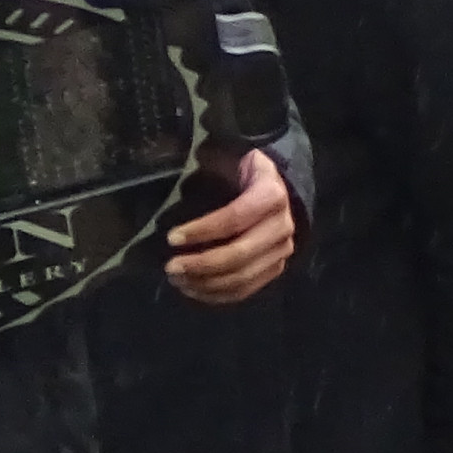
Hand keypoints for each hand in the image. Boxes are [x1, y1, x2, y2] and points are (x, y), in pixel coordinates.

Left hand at [165, 146, 294, 306]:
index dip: (203, 230)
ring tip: (176, 279)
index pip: (235, 217)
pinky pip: (247, 289)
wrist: (277, 186)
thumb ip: (212, 164)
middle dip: (201, 264)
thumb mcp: (232, 158)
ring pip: (242, 276)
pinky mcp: (276, 267)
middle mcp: (283, 225)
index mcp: (271, 194)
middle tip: (170, 267)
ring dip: (205, 283)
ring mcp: (282, 250)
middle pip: (239, 254)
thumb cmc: (243, 171)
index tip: (171, 238)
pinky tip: (192, 289)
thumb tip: (175, 175)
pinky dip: (217, 294)